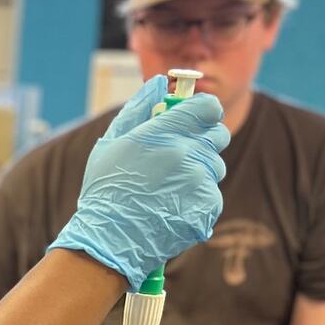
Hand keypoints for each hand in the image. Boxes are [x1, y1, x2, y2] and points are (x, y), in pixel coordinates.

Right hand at [50, 76, 228, 288]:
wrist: (109, 240)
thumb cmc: (106, 189)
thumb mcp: (112, 143)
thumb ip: (138, 109)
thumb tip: (159, 83)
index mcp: (164, 132)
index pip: (208, 107)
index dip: (204, 111)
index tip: (196, 119)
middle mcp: (186, 153)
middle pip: (218, 135)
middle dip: (203, 141)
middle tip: (179, 158)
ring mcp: (199, 182)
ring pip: (215, 167)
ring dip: (199, 173)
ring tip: (169, 189)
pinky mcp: (208, 207)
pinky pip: (213, 195)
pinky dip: (197, 201)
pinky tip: (172, 208)